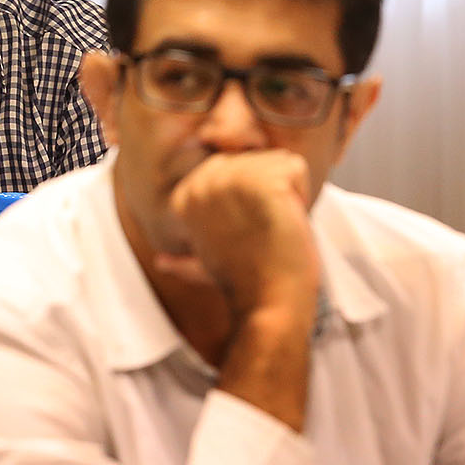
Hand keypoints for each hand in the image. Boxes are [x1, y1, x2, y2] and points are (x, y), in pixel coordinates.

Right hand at [158, 150, 320, 328]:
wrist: (267, 304)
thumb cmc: (243, 285)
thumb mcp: (204, 263)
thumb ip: (183, 257)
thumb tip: (162, 262)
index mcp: (184, 195)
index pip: (233, 166)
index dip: (251, 199)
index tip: (245, 233)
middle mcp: (202, 181)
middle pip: (257, 160)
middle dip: (270, 193)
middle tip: (261, 232)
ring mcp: (232, 179)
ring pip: (278, 162)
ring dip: (287, 194)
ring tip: (273, 227)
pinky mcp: (263, 182)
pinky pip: (297, 168)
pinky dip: (302, 197)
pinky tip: (286, 222)